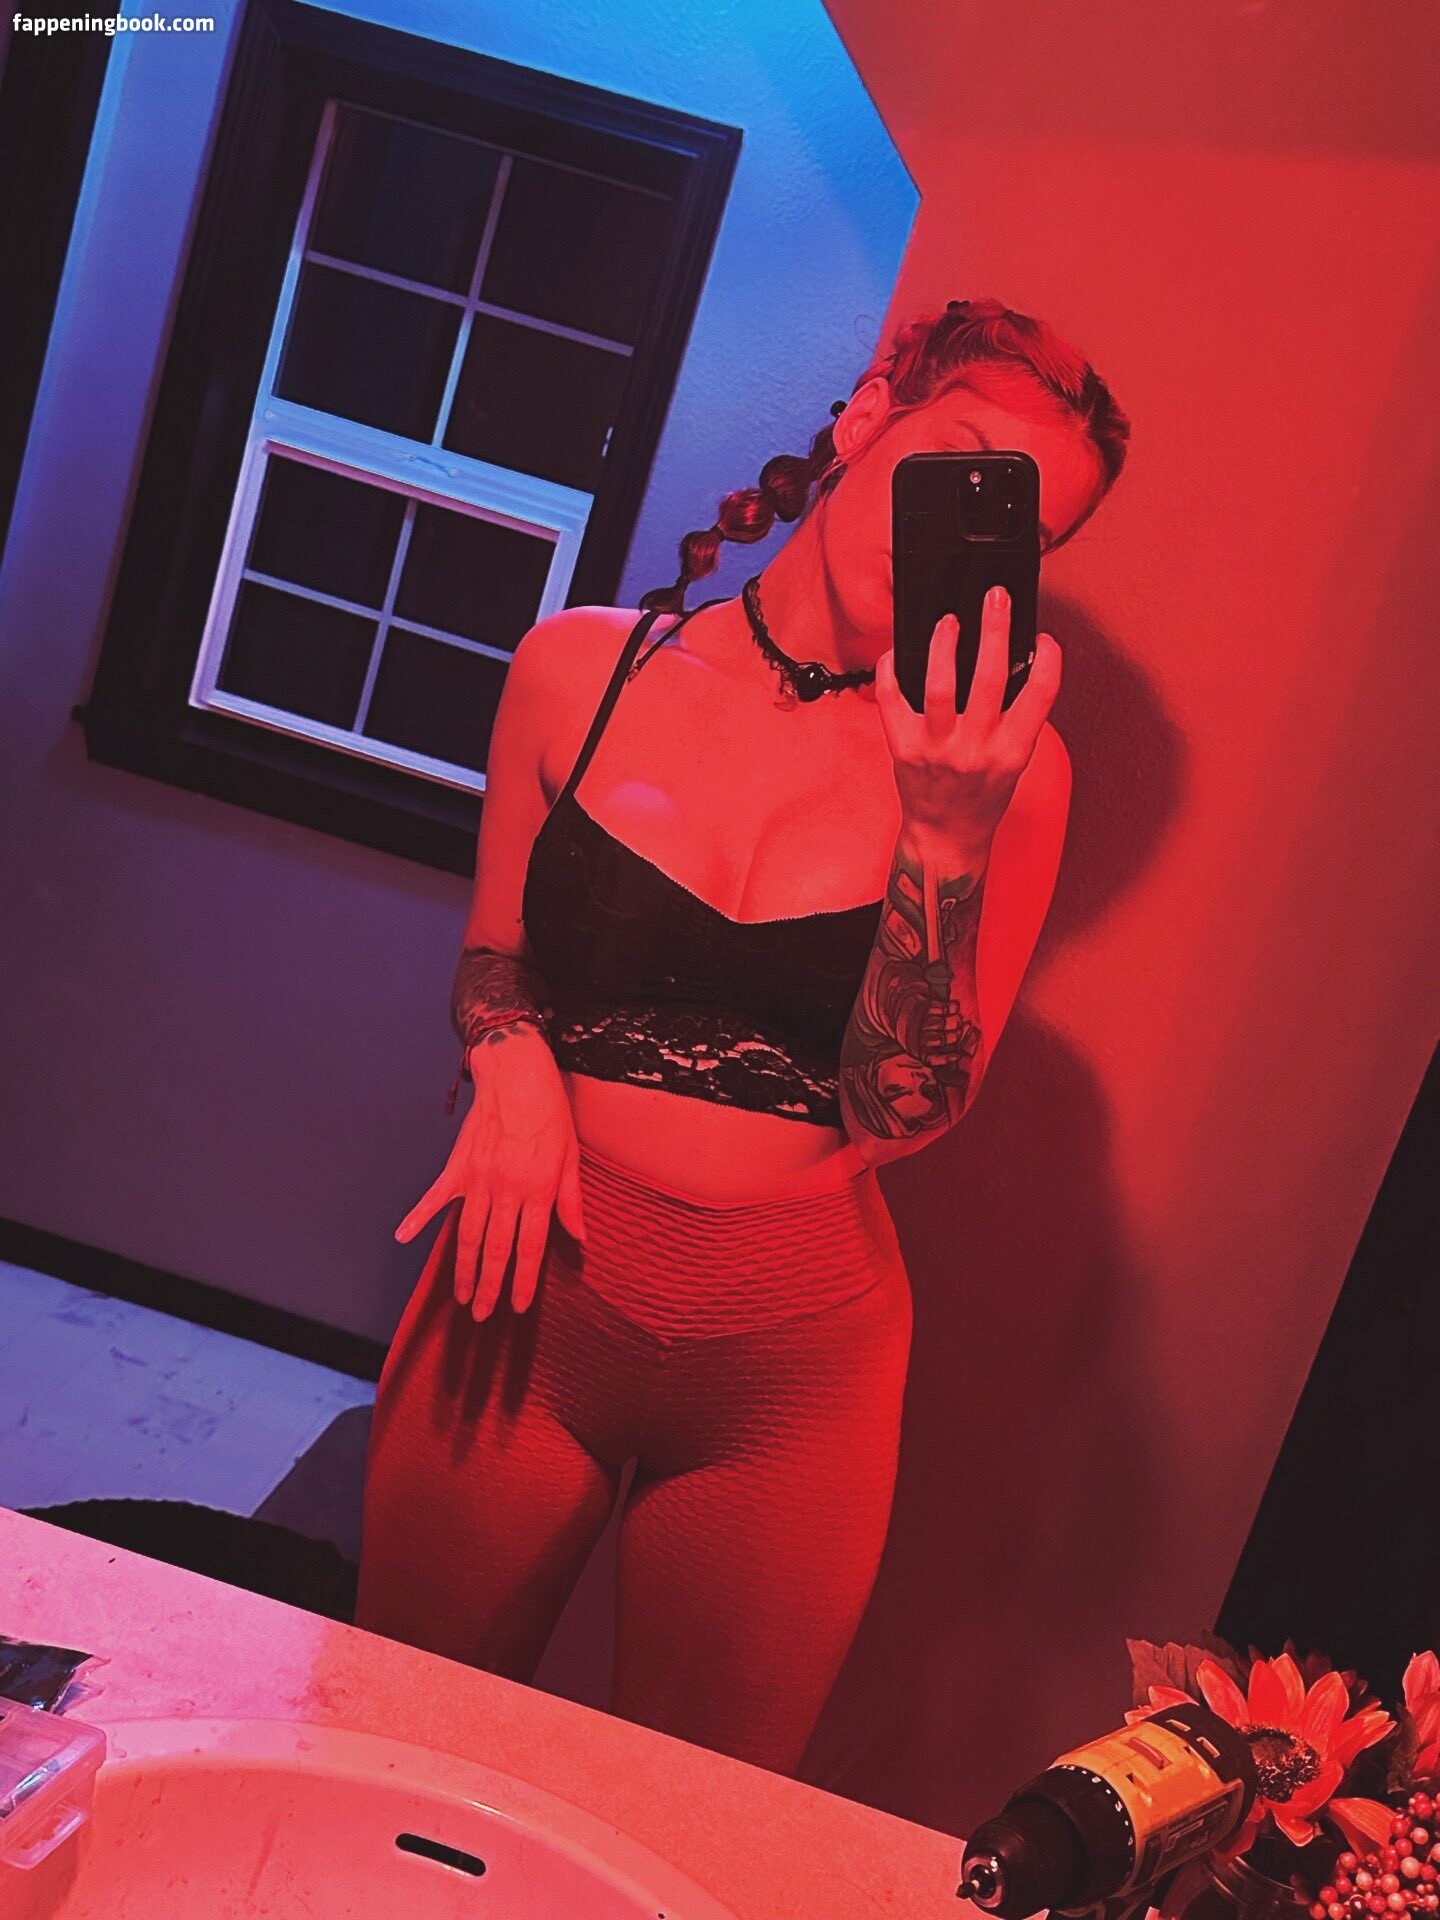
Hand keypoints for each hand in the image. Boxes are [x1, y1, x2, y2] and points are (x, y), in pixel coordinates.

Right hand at [394, 1027, 585, 1321]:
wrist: (517, 1074)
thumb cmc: (550, 1114)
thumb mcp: (572, 1156)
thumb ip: (572, 1201)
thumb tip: (580, 1238)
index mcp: (537, 1190)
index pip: (529, 1249)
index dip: (523, 1283)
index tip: (518, 1308)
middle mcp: (505, 1190)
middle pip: (495, 1250)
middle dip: (488, 1287)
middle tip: (481, 1315)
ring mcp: (477, 1179)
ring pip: (466, 1234)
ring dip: (462, 1268)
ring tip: (460, 1295)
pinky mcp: (458, 1166)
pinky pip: (435, 1197)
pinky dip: (418, 1217)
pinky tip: (403, 1237)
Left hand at [875, 586, 1060, 847]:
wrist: (946, 836)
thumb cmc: (982, 796)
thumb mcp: (1014, 761)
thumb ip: (1017, 719)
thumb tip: (1013, 661)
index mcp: (1012, 751)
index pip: (1041, 695)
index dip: (1049, 659)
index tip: (1044, 637)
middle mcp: (976, 749)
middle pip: (989, 678)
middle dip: (995, 629)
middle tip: (995, 598)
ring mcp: (938, 749)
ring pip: (940, 685)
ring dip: (944, 644)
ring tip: (948, 621)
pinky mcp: (904, 748)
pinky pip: (893, 700)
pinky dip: (891, 670)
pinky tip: (898, 651)